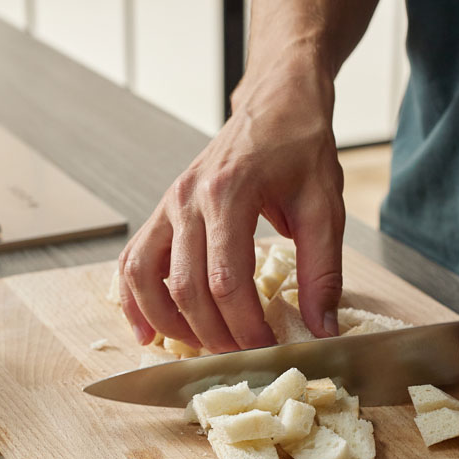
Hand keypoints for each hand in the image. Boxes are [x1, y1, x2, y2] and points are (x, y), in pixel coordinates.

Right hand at [118, 60, 344, 352]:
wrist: (277, 100)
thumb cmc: (301, 147)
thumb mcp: (325, 206)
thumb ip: (322, 271)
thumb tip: (323, 329)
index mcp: (229, 194)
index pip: (226, 281)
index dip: (245, 326)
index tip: (268, 350)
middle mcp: (189, 200)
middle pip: (186, 287)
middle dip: (212, 334)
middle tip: (242, 358)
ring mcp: (169, 203)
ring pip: (146, 277)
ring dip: (169, 322)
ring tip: (199, 351)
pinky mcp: (163, 210)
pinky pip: (133, 260)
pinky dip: (134, 299)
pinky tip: (149, 329)